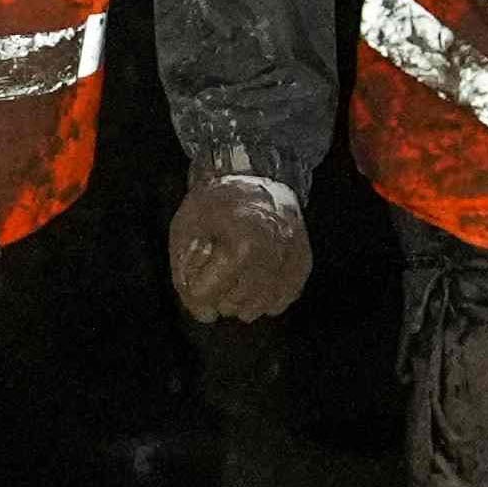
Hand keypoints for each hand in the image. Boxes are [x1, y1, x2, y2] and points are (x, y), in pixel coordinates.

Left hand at [164, 170, 312, 322]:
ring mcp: (291, 262)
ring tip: (233, 272)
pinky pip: (280, 302)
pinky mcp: (303, 265)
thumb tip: (203, 311)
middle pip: (232, 305)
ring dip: (239, 299)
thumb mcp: (186, 227)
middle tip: (214, 266)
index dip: (192, 288)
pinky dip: (263, 297)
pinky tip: (253, 277)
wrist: (256, 175)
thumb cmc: (216, 202)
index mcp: (242, 246)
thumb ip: (185, 271)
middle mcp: (273, 258)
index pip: (206, 295)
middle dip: (216, 292)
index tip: (194, 272)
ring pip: (258, 309)